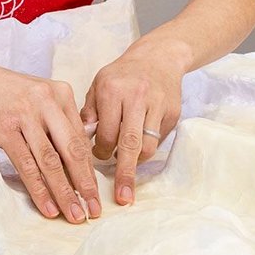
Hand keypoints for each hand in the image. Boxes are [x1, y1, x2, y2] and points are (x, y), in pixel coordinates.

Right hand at [0, 60, 100, 223]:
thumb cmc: (2, 92)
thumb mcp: (37, 97)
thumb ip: (58, 120)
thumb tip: (76, 159)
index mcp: (61, 93)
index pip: (81, 138)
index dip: (90, 169)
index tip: (96, 193)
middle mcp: (47, 101)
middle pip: (72, 150)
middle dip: (86, 185)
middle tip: (94, 211)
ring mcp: (25, 114)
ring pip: (51, 162)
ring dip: (65, 193)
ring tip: (75, 215)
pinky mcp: (4, 128)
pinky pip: (26, 165)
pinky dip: (39, 190)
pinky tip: (48, 207)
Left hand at [80, 44, 186, 205]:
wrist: (158, 58)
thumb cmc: (121, 75)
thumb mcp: (97, 85)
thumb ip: (89, 113)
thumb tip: (81, 142)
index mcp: (112, 90)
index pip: (105, 132)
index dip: (100, 151)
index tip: (95, 157)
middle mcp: (136, 97)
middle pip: (130, 144)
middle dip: (125, 173)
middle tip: (122, 197)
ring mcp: (157, 105)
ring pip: (148, 146)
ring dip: (136, 162)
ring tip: (127, 166)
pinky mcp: (172, 113)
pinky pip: (159, 141)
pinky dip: (148, 150)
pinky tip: (139, 149)